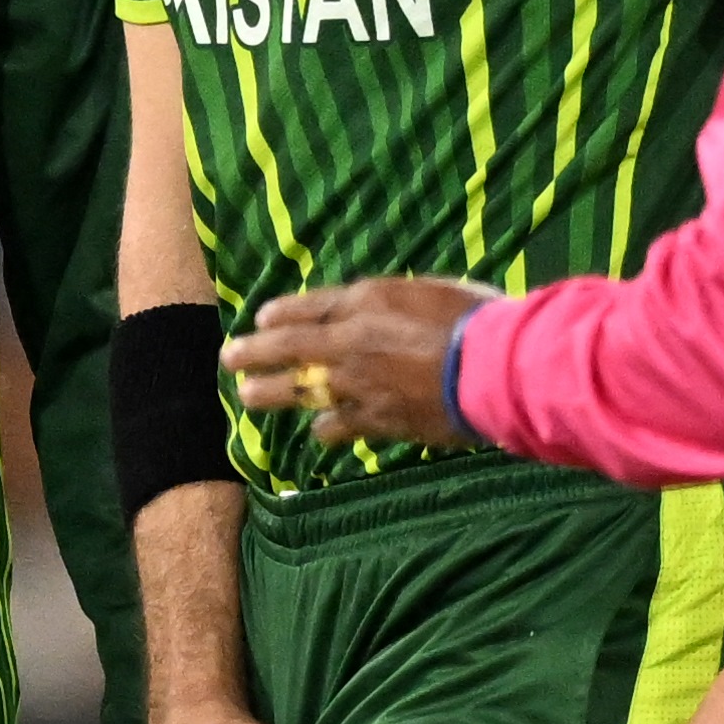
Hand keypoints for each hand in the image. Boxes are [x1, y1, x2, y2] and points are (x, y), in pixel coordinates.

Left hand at [220, 274, 496, 452]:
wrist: (493, 369)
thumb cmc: (477, 320)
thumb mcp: (433, 291)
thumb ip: (397, 303)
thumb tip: (379, 311)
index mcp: (367, 301)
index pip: (309, 305)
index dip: (281, 314)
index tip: (260, 320)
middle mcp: (350, 340)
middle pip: (288, 346)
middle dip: (253, 352)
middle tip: (230, 358)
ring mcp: (356, 383)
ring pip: (298, 390)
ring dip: (270, 393)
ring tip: (248, 397)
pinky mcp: (372, 420)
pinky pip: (335, 425)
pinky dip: (325, 429)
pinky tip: (318, 432)